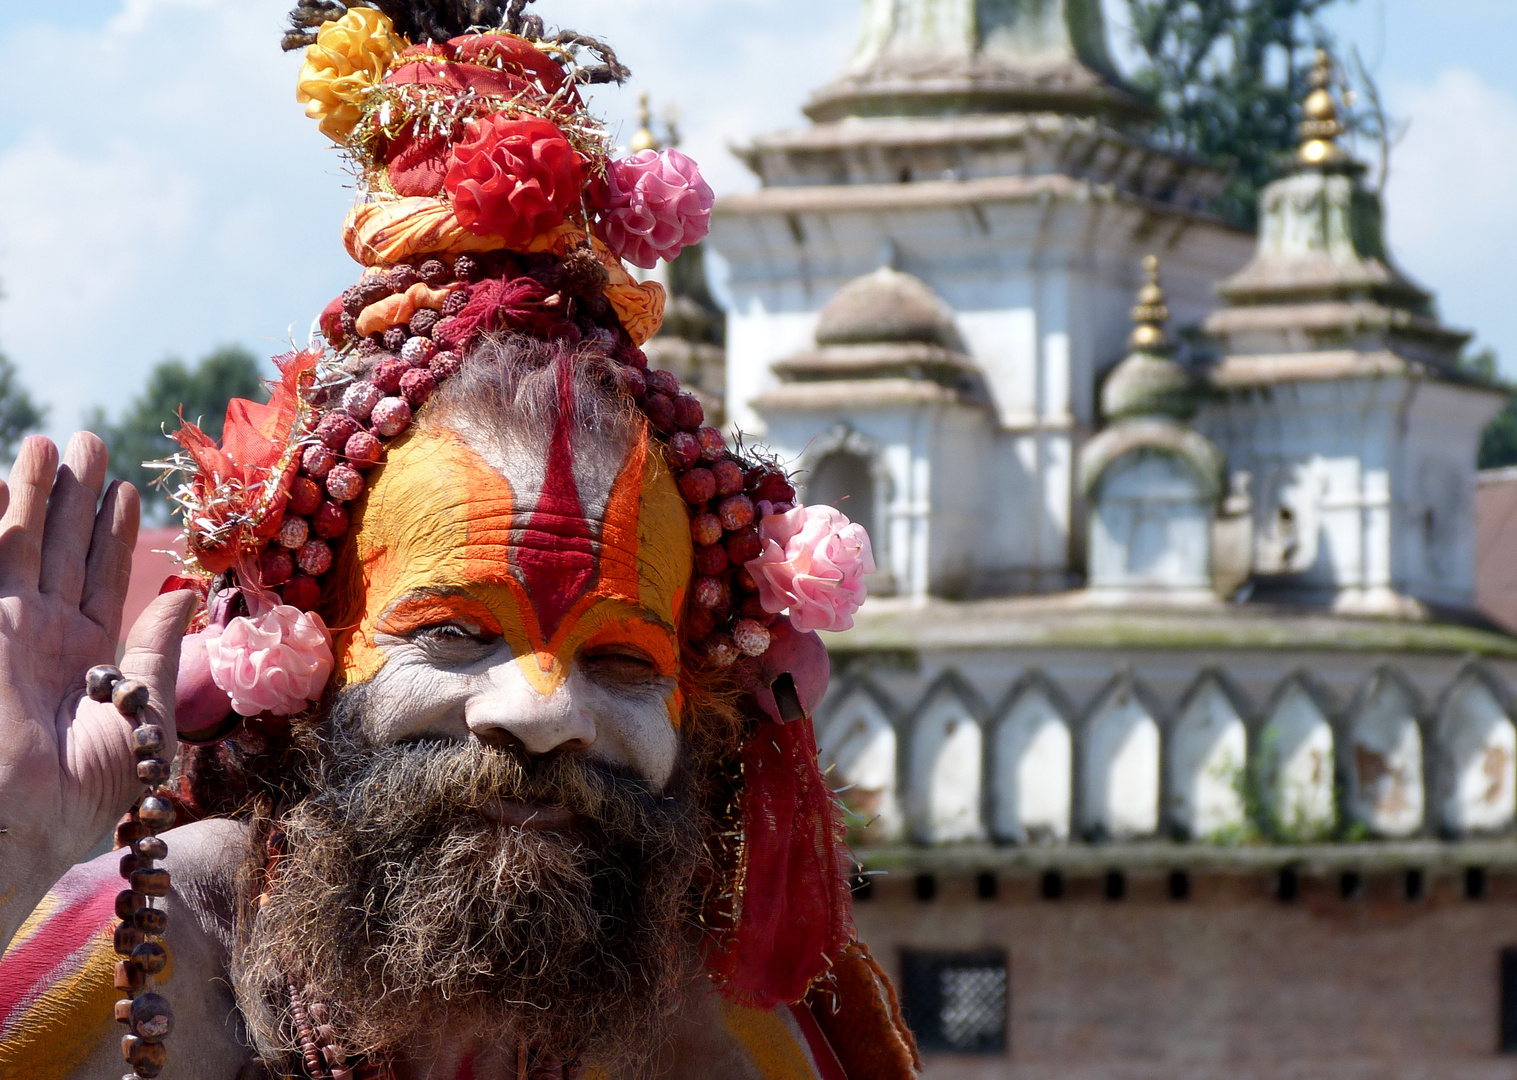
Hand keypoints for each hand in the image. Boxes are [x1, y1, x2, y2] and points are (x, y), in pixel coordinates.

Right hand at [0, 434, 195, 942]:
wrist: (23, 825)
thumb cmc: (86, 792)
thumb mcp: (143, 717)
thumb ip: (156, 652)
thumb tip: (186, 596)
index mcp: (86, 658)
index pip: (101, 579)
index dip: (112, 533)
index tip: (127, 490)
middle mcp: (41, 637)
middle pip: (59, 549)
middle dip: (72, 495)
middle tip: (89, 440)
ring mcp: (5, 630)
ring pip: (20, 545)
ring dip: (33, 494)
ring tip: (52, 442)